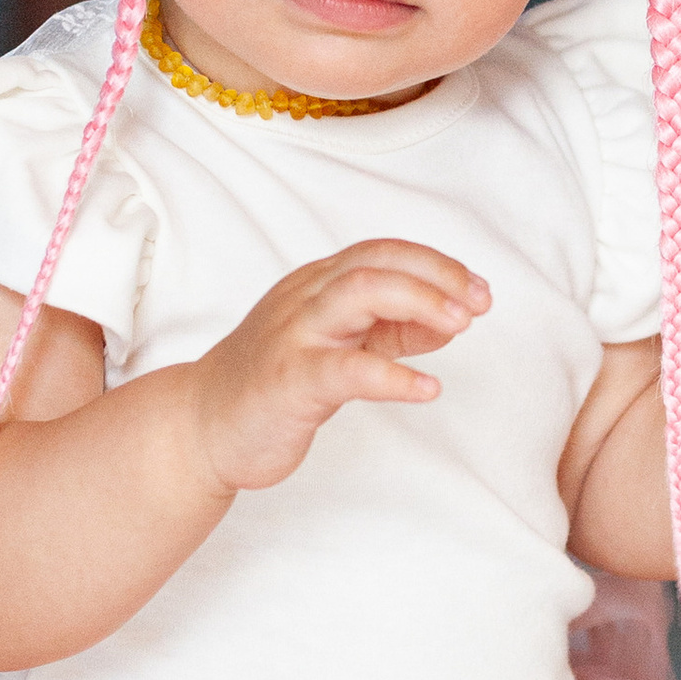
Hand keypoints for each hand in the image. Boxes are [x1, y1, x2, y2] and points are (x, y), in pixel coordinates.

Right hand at [189, 240, 489, 493]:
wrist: (201, 427)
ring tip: (460, 327)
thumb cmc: (272, 385)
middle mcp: (305, 300)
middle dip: (436, 276)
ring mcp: (294, 337)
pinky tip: (427, 389)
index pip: (382, 253)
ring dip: (419, 303)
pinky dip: (394, 377)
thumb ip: (389, 331)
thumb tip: (450, 321)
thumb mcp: (338, 347)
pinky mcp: (288, 381)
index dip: (436, 264)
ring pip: (358, 294)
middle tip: (479, 304)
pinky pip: (347, 369)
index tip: (479, 290)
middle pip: (375, 263)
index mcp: (317, 286)